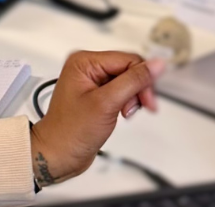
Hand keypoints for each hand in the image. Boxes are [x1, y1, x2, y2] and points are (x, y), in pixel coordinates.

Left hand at [28, 51, 164, 187]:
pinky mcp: (97, 95)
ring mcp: (91, 81)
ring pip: (127, 81)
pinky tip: (123, 113)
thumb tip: (156, 64)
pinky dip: (127, 103)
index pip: (128, 59)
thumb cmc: (70, 131)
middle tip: (139, 108)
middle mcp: (87, 67)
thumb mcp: (107, 103)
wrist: (58, 155)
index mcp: (84, 62)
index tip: (147, 100)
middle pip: (129, 69)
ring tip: (126, 113)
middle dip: (138, 89)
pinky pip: (121, 91)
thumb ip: (134, 81)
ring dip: (133, 97)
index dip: (142, 79)